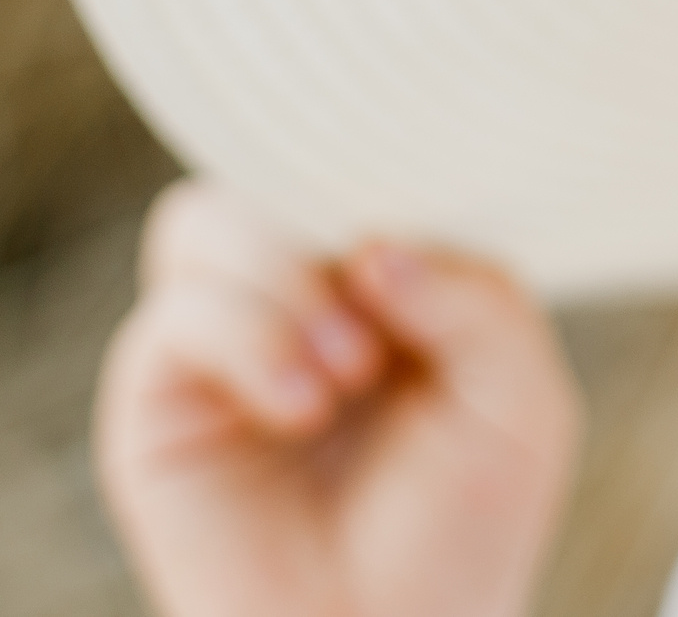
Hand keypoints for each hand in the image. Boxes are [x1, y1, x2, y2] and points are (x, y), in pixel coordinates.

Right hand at [96, 180, 581, 616]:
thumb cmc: (465, 526)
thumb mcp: (520, 399)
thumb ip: (480, 298)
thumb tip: (373, 248)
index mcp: (373, 268)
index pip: (353, 153)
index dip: (385, 161)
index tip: (428, 220)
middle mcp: (288, 289)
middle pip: (267, 163)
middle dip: (328, 213)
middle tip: (384, 300)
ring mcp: (217, 340)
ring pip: (206, 217)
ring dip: (287, 280)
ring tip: (351, 371)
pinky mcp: (157, 403)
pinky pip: (173, 315)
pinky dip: (248, 339)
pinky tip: (304, 405)